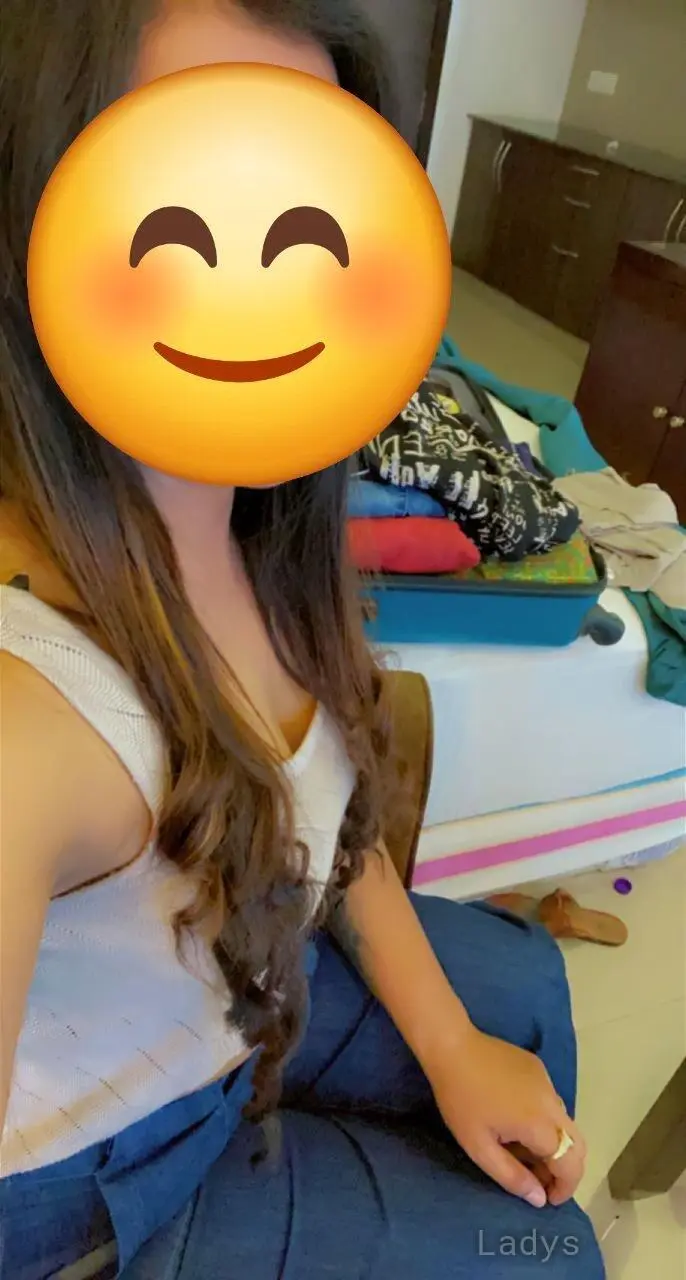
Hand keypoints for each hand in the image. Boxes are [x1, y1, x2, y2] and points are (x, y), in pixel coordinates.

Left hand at [427, 1024, 586, 1207]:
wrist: (453, 1047)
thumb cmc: (461, 1100)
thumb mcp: (479, 1147)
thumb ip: (512, 1176)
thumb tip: (540, 1198)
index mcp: (540, 1124)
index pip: (570, 1164)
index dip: (565, 1188)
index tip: (548, 1199)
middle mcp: (552, 1102)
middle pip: (576, 1144)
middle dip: (564, 1169)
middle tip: (539, 1181)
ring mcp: (547, 1082)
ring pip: (564, 1122)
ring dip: (553, 1144)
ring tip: (522, 1153)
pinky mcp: (538, 1068)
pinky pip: (551, 1102)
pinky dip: (544, 1120)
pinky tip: (514, 1120)